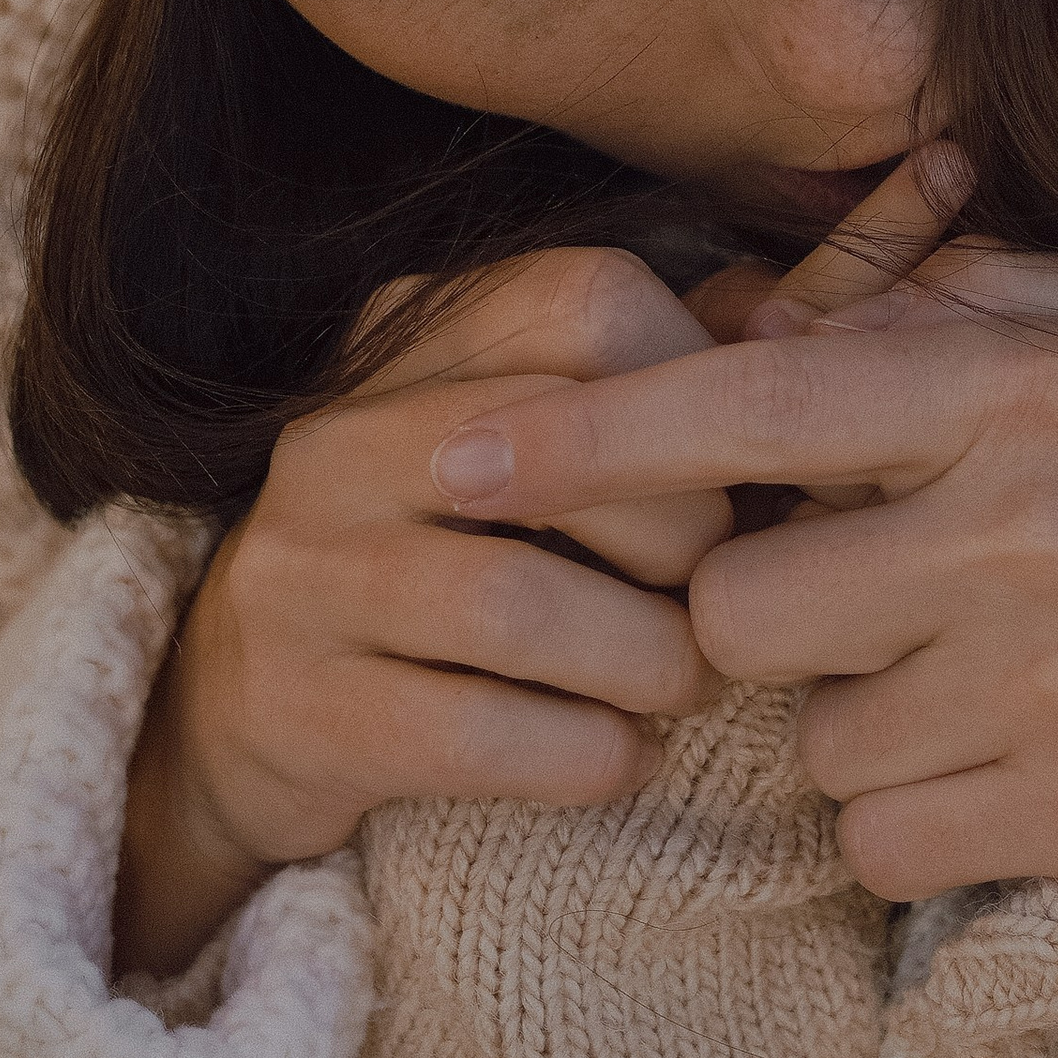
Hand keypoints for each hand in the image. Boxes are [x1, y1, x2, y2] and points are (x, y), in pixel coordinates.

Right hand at [116, 248, 731, 976]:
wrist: (248, 709)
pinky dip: (584, 755)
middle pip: (563, 446)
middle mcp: (336, 437)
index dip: (698, 392)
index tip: (736, 478)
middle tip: (714, 601)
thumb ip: (659, 387)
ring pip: (514, 601)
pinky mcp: (297, 708)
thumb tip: (809, 354)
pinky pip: (476, 733)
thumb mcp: (531, 446)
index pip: (586, 300)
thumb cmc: (456, 560)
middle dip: (684, 541)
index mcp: (408, 341)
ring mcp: (302, 571)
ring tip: (680, 687)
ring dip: (644, 661)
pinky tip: (619, 757)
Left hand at [427, 248, 1057, 901]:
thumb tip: (800, 305)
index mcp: (1018, 390)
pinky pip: (891, 844)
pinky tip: (1025, 773)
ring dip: (866, 732)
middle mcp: (1015, 531)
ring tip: (1000, 692)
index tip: (445, 455)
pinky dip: (925, 824)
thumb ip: (976, 307)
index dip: (573, 439)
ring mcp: (1053, 687)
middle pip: (739, 618)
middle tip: (880, 617)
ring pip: (814, 748)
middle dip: (775, 633)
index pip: (738, 410)